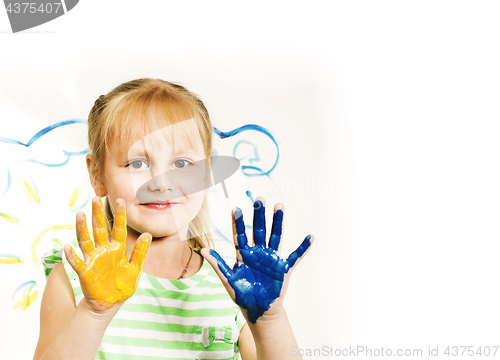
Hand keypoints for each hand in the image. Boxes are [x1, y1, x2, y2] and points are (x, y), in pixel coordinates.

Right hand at [64, 197, 150, 310]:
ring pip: (86, 241)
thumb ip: (140, 252)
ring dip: (82, 229)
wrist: (111, 303)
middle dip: (98, 215)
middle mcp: (104, 251)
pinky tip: (66, 247)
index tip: (121, 200)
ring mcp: (93, 260)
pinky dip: (71, 256)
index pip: (119, 228)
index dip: (120, 215)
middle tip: (95, 199)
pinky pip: (77, 262)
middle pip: (100, 230)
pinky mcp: (85, 272)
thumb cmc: (123, 285)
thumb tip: (147, 234)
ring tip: (80, 215)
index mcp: (118, 249)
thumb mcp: (135, 268)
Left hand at [202, 197, 312, 323]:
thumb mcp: (228, 280)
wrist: (258, 311)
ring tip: (279, 205)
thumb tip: (203, 251)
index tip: (236, 209)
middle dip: (259, 215)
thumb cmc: (242, 295)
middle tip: (259, 199)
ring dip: (278, 222)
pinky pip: (295, 256)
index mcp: (244, 254)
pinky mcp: (284, 268)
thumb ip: (218, 264)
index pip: (241, 234)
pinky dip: (303, 248)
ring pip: (276, 236)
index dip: (239, 223)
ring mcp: (272, 258)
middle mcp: (259, 252)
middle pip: (259, 229)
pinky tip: (310, 237)